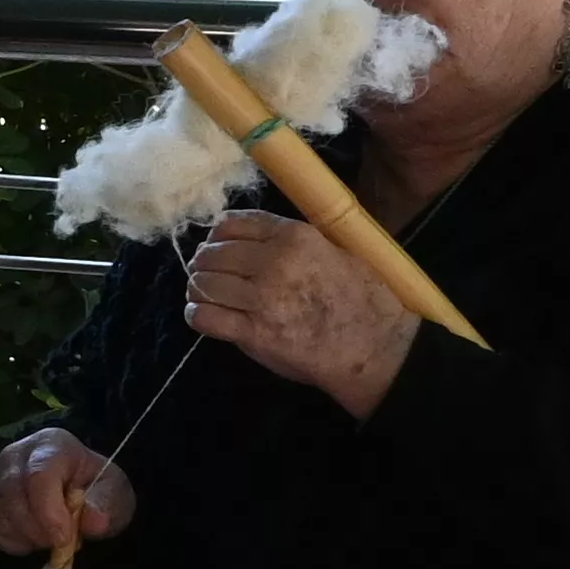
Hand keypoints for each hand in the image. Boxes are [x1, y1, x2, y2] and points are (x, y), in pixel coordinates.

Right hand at [0, 427, 134, 555]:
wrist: (72, 487)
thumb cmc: (94, 486)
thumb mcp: (114, 492)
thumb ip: (106, 504)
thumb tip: (95, 521)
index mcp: (51, 445)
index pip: (39, 476)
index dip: (49, 512)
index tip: (65, 538)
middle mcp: (15, 455)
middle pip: (13, 496)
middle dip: (38, 529)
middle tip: (60, 542)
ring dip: (26, 536)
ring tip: (48, 537)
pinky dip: (11, 541)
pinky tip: (31, 537)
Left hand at [184, 209, 418, 418]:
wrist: (374, 344)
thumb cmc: (362, 296)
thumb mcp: (336, 249)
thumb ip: (294, 240)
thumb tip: (254, 234)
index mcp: (294, 237)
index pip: (232, 224)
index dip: (216, 236)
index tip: (216, 245)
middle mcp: (273, 262)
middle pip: (212, 255)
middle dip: (205, 264)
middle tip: (208, 275)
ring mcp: (261, 299)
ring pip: (203, 283)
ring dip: (198, 289)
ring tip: (204, 295)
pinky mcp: (254, 333)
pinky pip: (204, 317)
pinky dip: (196, 314)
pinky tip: (203, 315)